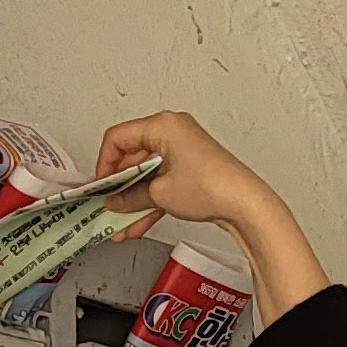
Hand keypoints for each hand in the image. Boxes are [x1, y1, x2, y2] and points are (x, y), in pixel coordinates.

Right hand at [95, 113, 333, 314]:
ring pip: (147, 174)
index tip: (100, 185)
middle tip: (107, 204)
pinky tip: (139, 221)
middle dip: (119, 186)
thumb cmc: (213, 186)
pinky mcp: (191, 167)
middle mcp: (173, 131)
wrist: (245, 203)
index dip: (104, 163)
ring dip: (133, 199)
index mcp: (163, 125)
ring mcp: (183, 150)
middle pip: (132, 156)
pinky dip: (149, 200)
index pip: (118, 137)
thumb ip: (130, 197)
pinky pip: (161, 181)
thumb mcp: (159, 194)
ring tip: (122, 222)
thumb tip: (116, 201)